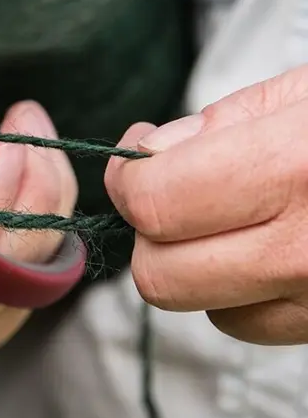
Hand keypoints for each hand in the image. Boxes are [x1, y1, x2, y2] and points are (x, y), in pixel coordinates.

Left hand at [106, 67, 307, 345]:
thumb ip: (221, 124)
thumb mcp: (307, 91)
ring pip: (208, 311)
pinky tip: (273, 248)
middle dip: (150, 232)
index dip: (128, 178)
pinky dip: (245, 293)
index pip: (154, 205)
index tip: (138, 156)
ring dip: (197, 267)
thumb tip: (150, 153)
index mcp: (293, 171)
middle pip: (163, 278)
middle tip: (170, 190)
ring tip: (232, 216)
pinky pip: (258, 326)